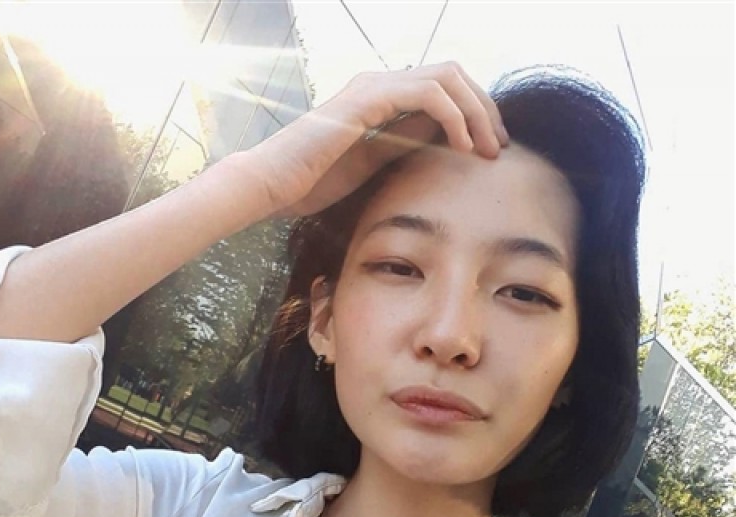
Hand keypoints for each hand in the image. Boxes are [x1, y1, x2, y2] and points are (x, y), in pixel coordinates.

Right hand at [235, 62, 509, 218]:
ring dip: (477, 112)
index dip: (476, 114)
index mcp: (382, 99)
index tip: (489, 150)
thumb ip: (404, 145)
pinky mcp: (367, 99)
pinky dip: (454, 117)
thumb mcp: (373, 164)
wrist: (272, 186)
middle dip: (485, 109)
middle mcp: (380, 84)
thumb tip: (445, 141)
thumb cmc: (312, 182)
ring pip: (448, 78)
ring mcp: (374, 87)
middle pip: (453, 76)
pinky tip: (462, 147)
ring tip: (487, 149)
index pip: (443, 90)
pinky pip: (428, 94)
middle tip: (499, 147)